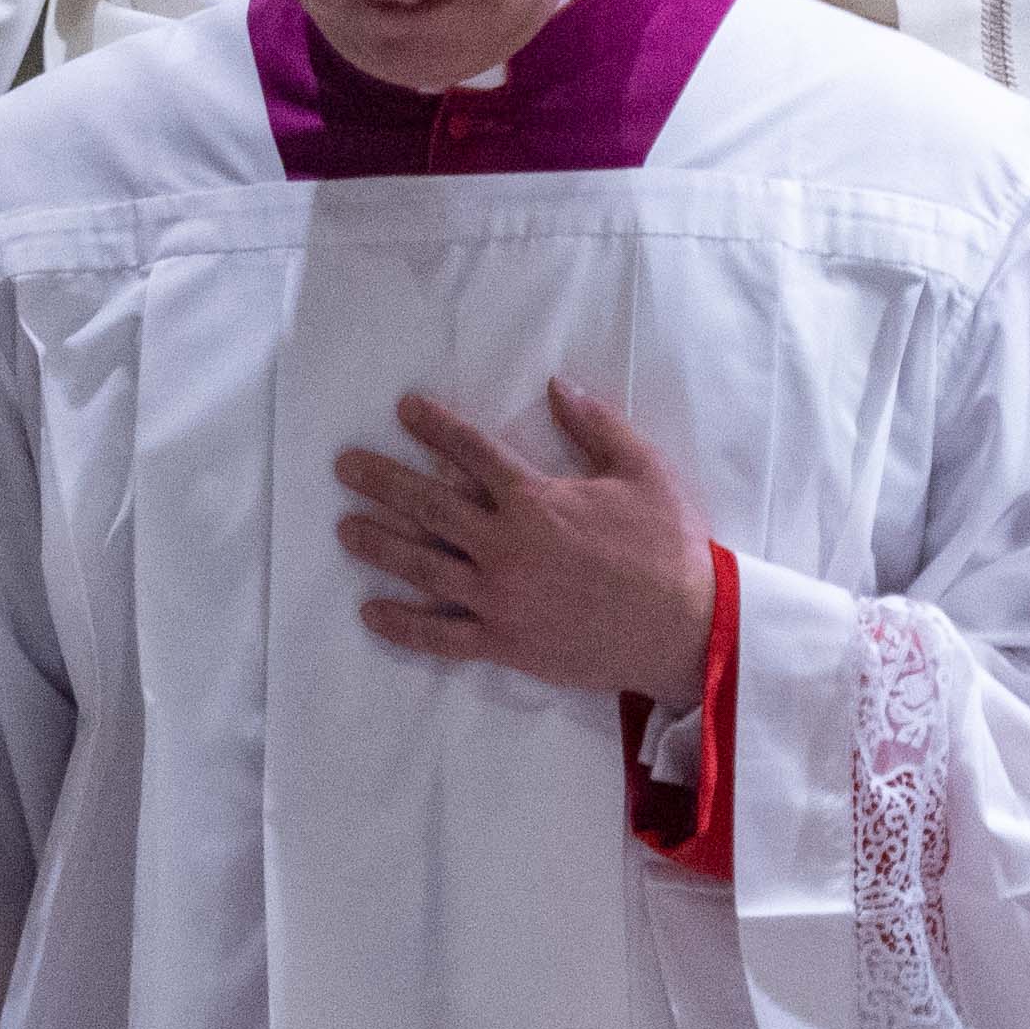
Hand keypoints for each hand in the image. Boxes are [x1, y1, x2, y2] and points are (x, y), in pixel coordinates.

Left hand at [338, 380, 718, 701]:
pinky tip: (372, 612)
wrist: (684, 628)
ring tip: (345, 528)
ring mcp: (500, 598)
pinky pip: (441, 636)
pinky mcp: (505, 643)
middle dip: (383, 482)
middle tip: (346, 466)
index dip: (434, 426)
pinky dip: (403, 625)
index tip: (404, 409)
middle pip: (430, 506)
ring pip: (423, 567)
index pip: (472, 451)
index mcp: (536, 500)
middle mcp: (506, 546)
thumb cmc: (668, 547)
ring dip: (380, 545)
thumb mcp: (643, 470)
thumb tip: (559, 385)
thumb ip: (597, 425)